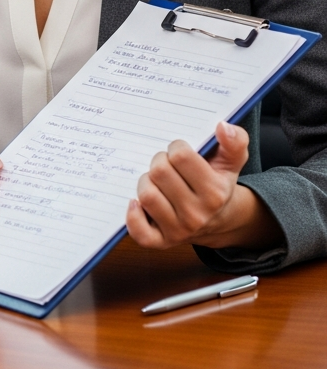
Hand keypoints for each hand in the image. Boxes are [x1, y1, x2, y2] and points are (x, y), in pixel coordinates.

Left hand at [126, 121, 283, 250]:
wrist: (219, 220)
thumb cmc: (217, 183)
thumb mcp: (231, 162)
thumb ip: (234, 141)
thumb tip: (223, 126)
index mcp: (214, 192)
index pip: (179, 155)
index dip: (176, 147)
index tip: (180, 152)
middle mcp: (197, 215)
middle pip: (159, 172)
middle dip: (159, 162)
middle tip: (167, 165)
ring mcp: (179, 230)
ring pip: (146, 194)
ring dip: (147, 182)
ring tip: (158, 182)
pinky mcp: (162, 241)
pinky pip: (139, 232)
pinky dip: (134, 215)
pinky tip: (137, 202)